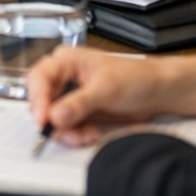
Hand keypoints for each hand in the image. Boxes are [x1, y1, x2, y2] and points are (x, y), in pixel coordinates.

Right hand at [26, 47, 170, 147]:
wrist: (157, 92)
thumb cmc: (136, 77)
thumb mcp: (106, 88)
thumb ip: (79, 102)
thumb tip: (56, 115)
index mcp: (66, 61)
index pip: (39, 78)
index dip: (38, 99)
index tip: (44, 119)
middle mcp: (64, 78)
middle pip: (43, 101)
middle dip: (54, 120)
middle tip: (68, 132)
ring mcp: (71, 96)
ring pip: (53, 118)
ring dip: (67, 131)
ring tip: (86, 134)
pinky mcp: (79, 112)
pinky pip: (66, 127)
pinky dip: (76, 135)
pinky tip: (90, 133)